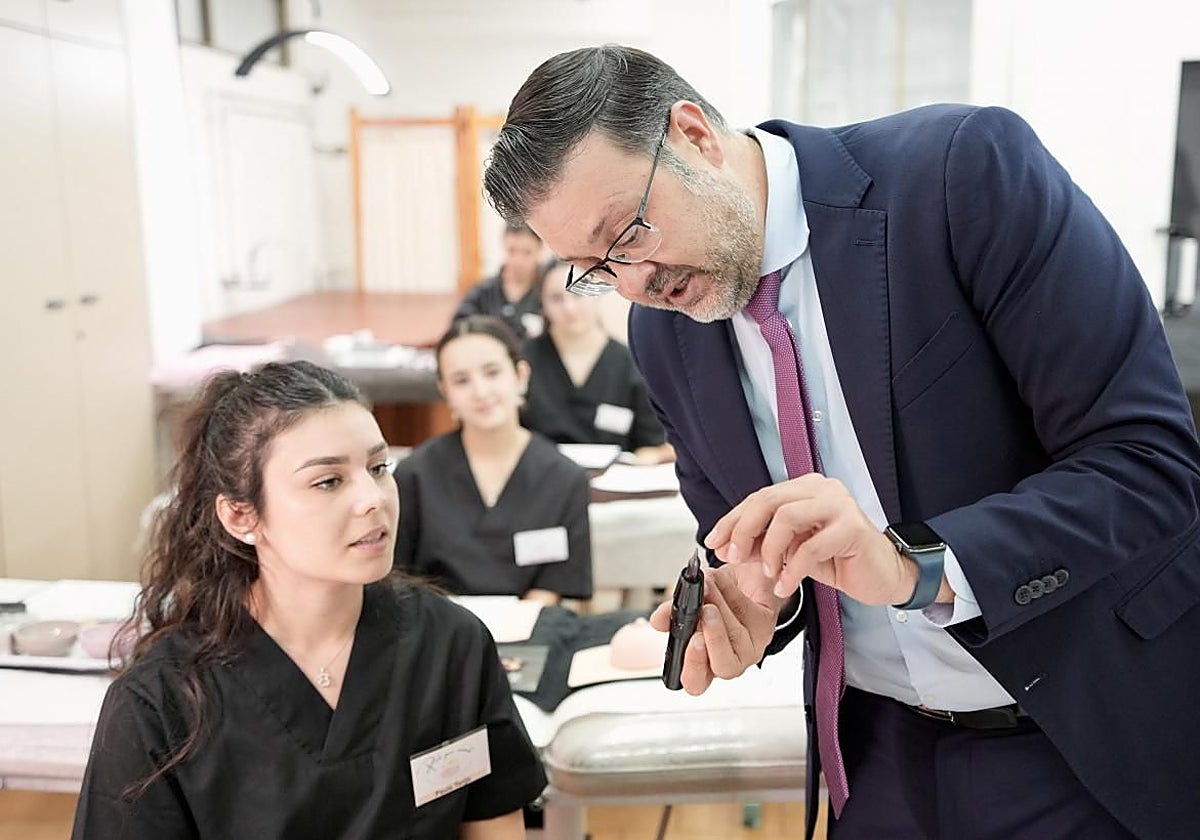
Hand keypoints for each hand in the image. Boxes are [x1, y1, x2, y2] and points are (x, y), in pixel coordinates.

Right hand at [649, 562, 784, 694]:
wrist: (739, 580)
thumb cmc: (712, 601)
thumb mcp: (686, 607)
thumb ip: (671, 615)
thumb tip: (657, 621)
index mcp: (704, 663)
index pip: (696, 682)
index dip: (692, 668)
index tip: (691, 641)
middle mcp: (729, 660)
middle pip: (725, 667)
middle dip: (714, 639)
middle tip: (705, 613)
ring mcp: (750, 646)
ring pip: (736, 635)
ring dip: (719, 606)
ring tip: (707, 586)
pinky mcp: (765, 626)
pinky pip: (748, 612)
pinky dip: (731, 593)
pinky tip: (722, 581)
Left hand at [704, 474, 917, 605]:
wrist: (884, 576)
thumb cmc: (839, 560)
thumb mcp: (793, 550)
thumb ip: (765, 542)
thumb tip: (728, 546)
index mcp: (805, 489)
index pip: (759, 498)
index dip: (732, 520)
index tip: (713, 541)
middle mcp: (822, 489)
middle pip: (768, 500)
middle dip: (743, 530)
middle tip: (732, 556)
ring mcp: (840, 505)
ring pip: (787, 517)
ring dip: (769, 550)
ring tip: (767, 574)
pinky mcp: (853, 528)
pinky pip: (811, 546)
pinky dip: (792, 570)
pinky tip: (785, 586)